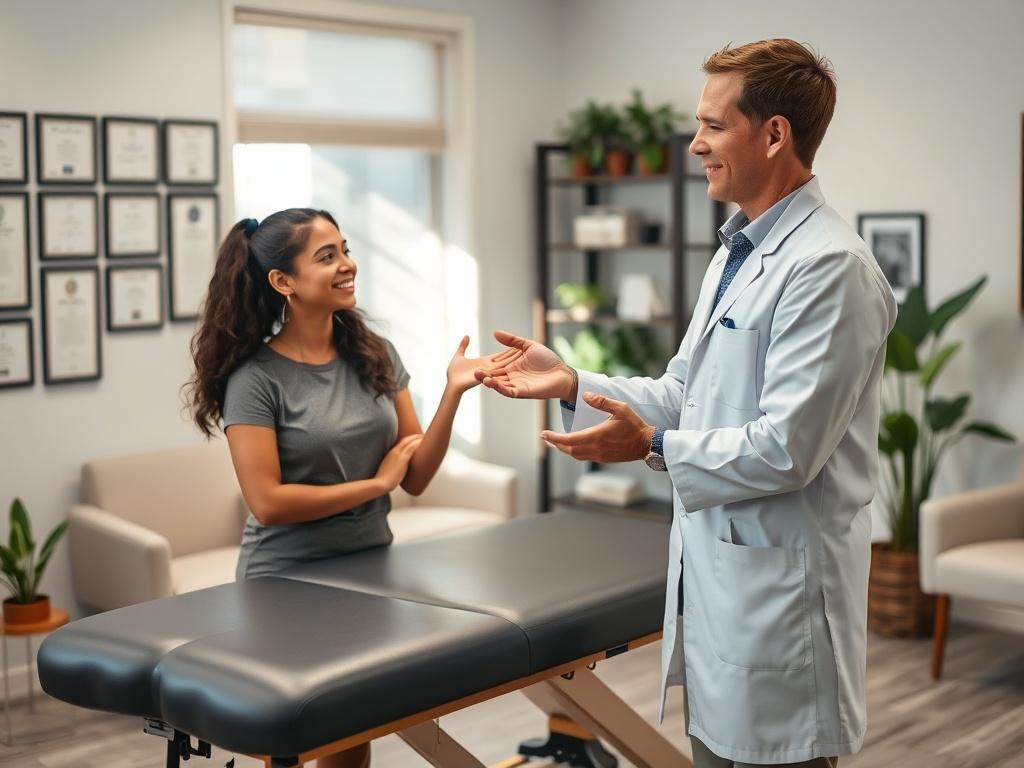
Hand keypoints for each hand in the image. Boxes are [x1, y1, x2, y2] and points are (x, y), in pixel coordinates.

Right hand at [375, 434, 423, 490]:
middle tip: (422, 436)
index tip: (414, 439)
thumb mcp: (387, 471)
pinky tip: (424, 442)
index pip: (401, 443)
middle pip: (406, 440)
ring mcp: (398, 455)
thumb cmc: (383, 481)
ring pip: (410, 442)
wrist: (381, 483)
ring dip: (418, 438)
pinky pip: (412, 448)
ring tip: (425, 437)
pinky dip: (418, 443)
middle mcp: (394, 452)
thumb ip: (392, 468)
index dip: (408, 440)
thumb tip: (396, 472)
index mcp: (390, 454)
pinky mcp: (403, 459)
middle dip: (414, 437)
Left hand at [446, 335, 522, 393]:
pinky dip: (510, 363)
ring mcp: (490, 371)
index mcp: (485, 362)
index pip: (500, 355)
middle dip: (516, 354)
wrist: (452, 385)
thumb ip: (463, 346)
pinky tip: (517, 357)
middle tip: (527, 349)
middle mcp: (490, 367)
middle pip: (506, 359)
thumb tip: (467, 335)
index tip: (519, 346)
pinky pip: (502, 368)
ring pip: (506, 363)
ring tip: (525, 352)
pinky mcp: (490, 375)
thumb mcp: (458, 356)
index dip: (509, 350)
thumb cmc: (454, 374)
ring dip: (515, 358)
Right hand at [474, 329, 575, 400]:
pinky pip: (508, 391)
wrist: (562, 373)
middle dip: (484, 374)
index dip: (487, 365)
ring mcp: (516, 384)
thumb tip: (495, 332)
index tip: (477, 362)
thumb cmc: (548, 360)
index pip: (496, 365)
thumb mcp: (529, 346)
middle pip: (494, 376)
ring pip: (498, 384)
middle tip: (474, 371)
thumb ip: (512, 340)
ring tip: (479, 377)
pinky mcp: (522, 391)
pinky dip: (499, 388)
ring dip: (489, 381)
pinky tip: (492, 383)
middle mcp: (512, 376)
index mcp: (512, 365)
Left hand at [540, 392, 654, 462]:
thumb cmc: (634, 425)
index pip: (568, 440)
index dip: (554, 438)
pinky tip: (574, 446)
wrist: (647, 444)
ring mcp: (599, 456)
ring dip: (564, 449)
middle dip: (556, 444)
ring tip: (556, 443)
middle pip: (568, 450)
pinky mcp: (603, 459)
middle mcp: (595, 448)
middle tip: (546, 438)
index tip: (543, 434)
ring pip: (575, 455)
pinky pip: (584, 457)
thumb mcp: (620, 408)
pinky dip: (575, 452)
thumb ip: (602, 402)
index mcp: (596, 436)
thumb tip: (586, 395)